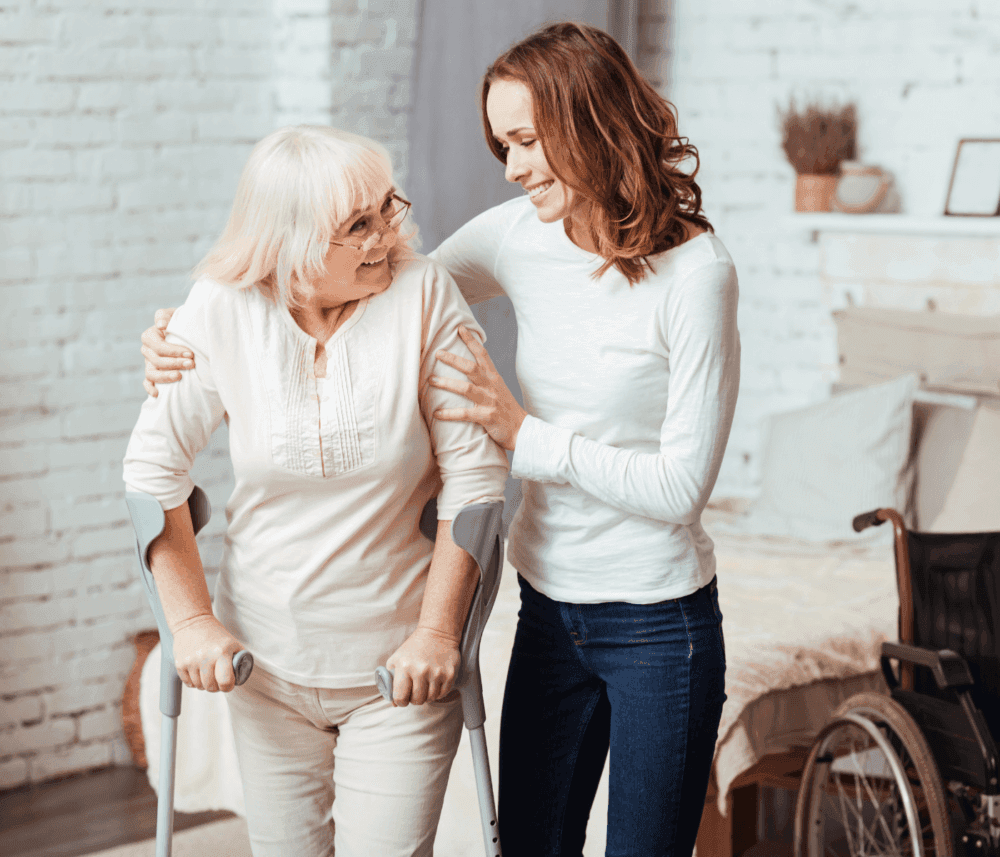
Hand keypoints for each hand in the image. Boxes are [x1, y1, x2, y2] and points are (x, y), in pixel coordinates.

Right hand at [140, 307, 192, 396]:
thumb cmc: (182, 322)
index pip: (158, 346)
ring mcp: (149, 363)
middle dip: (174, 363)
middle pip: (156, 360)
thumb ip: (166, 316)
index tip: (190, 353)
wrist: (187, 333)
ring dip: (165, 376)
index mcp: (150, 336)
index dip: (173, 351)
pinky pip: (147, 382)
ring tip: (180, 377)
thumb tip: (160, 325)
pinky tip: (158, 394)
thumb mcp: (175, 315)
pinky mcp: (152, 373)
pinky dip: (150, 388)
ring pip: (151, 373)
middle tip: (191, 364)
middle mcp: (147, 350)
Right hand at [171, 614, 245, 692]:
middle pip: (211, 687)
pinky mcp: (180, 664)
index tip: (228, 684)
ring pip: (199, 686)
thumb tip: (241, 676)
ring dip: (204, 683)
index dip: (228, 686)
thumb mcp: (233, 643)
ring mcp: (191, 661)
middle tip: (218, 678)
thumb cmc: (216, 635)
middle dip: (216, 686)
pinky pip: (188, 683)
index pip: (225, 681)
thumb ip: (240, 660)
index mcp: (221, 652)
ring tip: (208, 672)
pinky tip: (198, 671)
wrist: (193, 622)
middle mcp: (205, 657)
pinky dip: (194, 681)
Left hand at [385, 627, 460, 706]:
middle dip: (414, 698)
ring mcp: (436, 673)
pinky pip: (442, 694)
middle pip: (417, 700)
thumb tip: (394, 703)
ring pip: (430, 699)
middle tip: (415, 690)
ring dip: (427, 696)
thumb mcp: (396, 659)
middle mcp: (420, 670)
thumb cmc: (414, 648)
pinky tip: (434, 683)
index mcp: (404, 666)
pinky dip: (438, 692)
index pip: (400, 697)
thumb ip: (391, 681)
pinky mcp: (449, 674)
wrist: (437, 633)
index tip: (403, 697)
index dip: (400, 701)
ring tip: (425, 685)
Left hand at [430, 325, 526, 451]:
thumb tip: (469, 368)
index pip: (482, 354)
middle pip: (471, 368)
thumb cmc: (506, 409)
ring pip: (465, 389)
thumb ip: (485, 378)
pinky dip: (449, 414)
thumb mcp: (498, 388)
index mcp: (494, 378)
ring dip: (446, 384)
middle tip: (437, 353)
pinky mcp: (486, 417)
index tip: (460, 328)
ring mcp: (489, 402)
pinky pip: (464, 414)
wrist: (522, 429)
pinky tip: (436, 414)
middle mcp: (491, 387)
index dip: (471, 341)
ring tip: (431, 381)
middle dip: (453, 359)